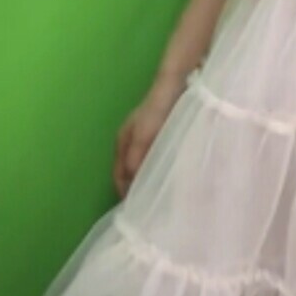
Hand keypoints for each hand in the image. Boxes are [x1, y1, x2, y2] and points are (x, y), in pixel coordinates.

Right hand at [112, 69, 190, 200]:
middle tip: (152, 206)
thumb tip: (132, 184)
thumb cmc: (157, 110)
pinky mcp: (160, 135)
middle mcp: (131, 142)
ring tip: (162, 195)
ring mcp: (145, 138)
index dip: (125, 194)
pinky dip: (159, 168)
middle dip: (137, 189)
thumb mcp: (143, 136)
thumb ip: (135, 159)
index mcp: (122, 143)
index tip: (138, 210)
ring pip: (143, 166)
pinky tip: (171, 175)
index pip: (118, 177)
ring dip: (149, 179)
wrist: (176, 84)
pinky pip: (156, 158)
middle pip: (129, 173)